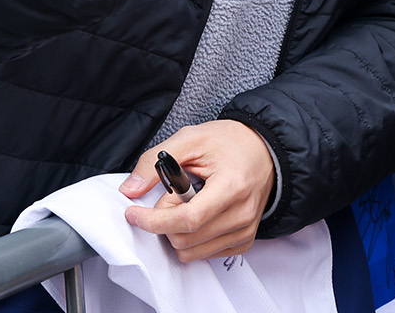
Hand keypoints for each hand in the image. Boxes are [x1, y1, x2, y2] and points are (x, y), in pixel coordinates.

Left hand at [121, 119, 276, 262]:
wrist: (264, 150)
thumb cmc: (230, 143)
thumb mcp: (190, 139)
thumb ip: (154, 162)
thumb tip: (130, 189)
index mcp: (232, 186)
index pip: (188, 220)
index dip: (154, 221)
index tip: (134, 214)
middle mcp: (242, 213)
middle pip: (184, 240)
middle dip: (166, 221)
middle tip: (174, 196)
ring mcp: (245, 230)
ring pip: (191, 253)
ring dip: (178, 232)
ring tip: (188, 204)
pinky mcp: (244, 240)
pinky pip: (204, 255)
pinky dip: (192, 240)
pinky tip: (199, 216)